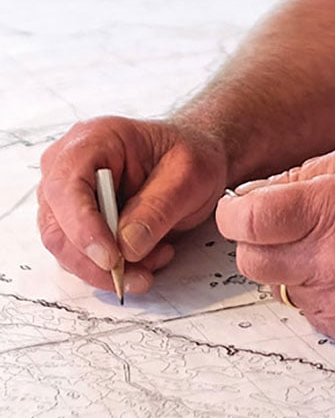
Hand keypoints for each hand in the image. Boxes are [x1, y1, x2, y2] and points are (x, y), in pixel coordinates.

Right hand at [38, 116, 227, 293]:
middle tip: (140, 276)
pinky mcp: (80, 224)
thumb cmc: (189, 156)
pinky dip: (115, 270)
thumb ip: (157, 210)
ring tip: (156, 259)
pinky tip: (147, 259)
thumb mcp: (188, 177)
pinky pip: (84, 259)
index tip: (111, 259)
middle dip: (97, 263)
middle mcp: (70, 168)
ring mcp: (70, 198)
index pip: (66, 189)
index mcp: (92, 141)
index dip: (84, 229)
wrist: (194, 159)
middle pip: (57, 228)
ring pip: (68, 250)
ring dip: (110, 270)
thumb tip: (127, 246)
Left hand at [215, 139, 334, 344]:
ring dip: (292, 267)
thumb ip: (304, 174)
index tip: (244, 209)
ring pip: (279, 287)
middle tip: (290, 227)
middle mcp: (334, 261)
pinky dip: (318, 291)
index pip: (243, 222)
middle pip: (249, 261)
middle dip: (258, 241)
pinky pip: (308, 311)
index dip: (234, 212)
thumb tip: (255, 195)